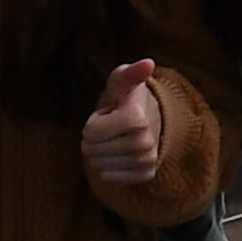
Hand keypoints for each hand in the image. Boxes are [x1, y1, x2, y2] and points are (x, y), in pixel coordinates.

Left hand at [79, 55, 170, 190]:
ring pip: (99, 166)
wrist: (150, 118)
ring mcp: (147, 160)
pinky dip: (110, 168)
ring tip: (117, 138)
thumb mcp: (122, 81)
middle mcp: (145, 142)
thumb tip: (148, 63)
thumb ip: (129, 73)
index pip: (90, 133)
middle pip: (91, 151)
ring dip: (102, 152)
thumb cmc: (127, 98)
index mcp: (137, 118)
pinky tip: (120, 155)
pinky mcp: (146, 173)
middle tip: (112, 126)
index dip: (94, 121)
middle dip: (95, 138)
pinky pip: (111, 177)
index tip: (109, 113)